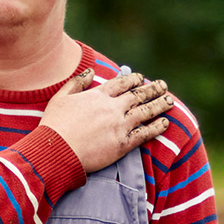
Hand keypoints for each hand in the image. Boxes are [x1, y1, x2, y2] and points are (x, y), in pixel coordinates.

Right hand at [42, 67, 172, 173]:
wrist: (57, 151)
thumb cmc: (54, 126)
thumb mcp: (60, 98)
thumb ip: (76, 83)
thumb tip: (90, 72)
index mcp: (98, 95)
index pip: (121, 83)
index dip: (133, 79)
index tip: (140, 78)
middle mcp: (112, 107)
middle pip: (138, 95)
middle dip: (152, 89)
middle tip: (162, 86)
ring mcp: (119, 125)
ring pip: (146, 111)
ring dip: (160, 104)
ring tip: (170, 101)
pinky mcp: (123, 143)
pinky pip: (145, 133)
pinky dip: (157, 127)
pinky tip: (165, 123)